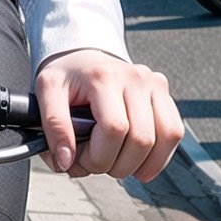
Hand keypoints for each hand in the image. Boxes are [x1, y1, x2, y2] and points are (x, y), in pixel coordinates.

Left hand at [33, 49, 182, 182]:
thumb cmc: (67, 76)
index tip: (81, 159)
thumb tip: (66, 161)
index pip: (114, 129)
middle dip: (117, 164)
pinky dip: (159, 156)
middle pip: (141, 139)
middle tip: (96, 161)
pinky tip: (139, 161)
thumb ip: (53, 127)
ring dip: (140, 163)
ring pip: (165, 137)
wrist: (83, 56)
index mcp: (103, 77)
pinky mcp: (163, 92)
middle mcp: (134, 77)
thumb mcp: (46, 92)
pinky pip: (174, 132)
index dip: (99, 156)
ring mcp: (153, 83)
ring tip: (116, 161)